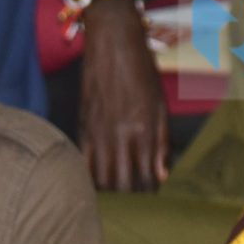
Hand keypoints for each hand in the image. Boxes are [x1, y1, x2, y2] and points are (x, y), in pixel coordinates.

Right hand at [79, 0, 166, 192]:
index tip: (152, 200)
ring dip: (109, 193)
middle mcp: (120, 136)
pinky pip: (82, 164)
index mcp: (144, 131)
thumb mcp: (160, 105)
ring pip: (101, 181)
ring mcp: (98, 133)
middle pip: (123, 187)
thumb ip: (161, 143)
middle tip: (134, 203)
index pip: (147, 180)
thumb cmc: (142, 71)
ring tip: (117, 195)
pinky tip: (97, 182)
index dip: (150, 196)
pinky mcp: (82, 127)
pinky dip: (89, 178)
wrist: (113, 41)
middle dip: (130, 200)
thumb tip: (161, 176)